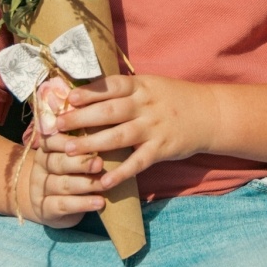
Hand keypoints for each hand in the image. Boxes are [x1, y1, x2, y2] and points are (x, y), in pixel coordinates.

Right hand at [26, 77, 107, 226]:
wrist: (46, 198)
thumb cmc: (70, 163)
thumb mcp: (73, 142)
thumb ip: (81, 124)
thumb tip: (93, 97)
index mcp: (47, 145)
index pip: (51, 138)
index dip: (65, 137)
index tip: (83, 134)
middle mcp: (41, 165)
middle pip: (56, 162)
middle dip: (78, 162)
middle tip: (99, 161)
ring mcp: (42, 188)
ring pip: (61, 185)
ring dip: (84, 184)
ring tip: (103, 184)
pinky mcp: (46, 210)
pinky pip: (62, 206)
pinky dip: (82, 205)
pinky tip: (100, 203)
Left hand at [35, 72, 216, 190]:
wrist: (209, 114)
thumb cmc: (173, 98)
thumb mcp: (151, 85)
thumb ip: (125, 90)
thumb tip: (89, 92)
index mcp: (141, 87)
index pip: (111, 86)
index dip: (89, 92)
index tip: (68, 98)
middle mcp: (146, 106)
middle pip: (108, 112)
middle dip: (80, 119)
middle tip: (57, 126)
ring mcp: (154, 128)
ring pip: (118, 137)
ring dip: (91, 144)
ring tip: (68, 151)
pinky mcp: (162, 149)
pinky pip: (138, 163)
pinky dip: (120, 173)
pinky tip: (103, 181)